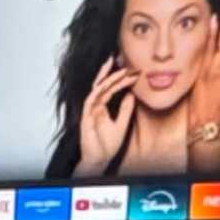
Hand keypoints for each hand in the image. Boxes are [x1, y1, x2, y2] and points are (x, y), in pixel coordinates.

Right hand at [78, 60, 134, 175]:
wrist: (100, 159)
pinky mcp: (85, 117)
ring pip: (97, 89)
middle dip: (111, 72)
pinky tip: (105, 85)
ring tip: (118, 69)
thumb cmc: (107, 145)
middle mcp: (95, 107)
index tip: (134, 74)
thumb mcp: (121, 123)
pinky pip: (90, 100)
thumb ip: (125, 109)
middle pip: (102, 85)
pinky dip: (97, 91)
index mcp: (102, 107)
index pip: (111, 89)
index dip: (122, 80)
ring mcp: (89, 111)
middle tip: (122, 60)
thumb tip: (131, 94)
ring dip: (107, 78)